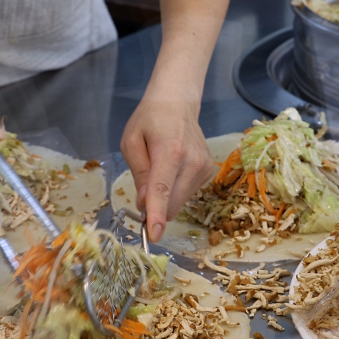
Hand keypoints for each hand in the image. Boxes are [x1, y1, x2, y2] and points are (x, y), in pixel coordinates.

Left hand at [120, 93, 215, 242]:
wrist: (178, 103)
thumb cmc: (150, 120)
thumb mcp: (131, 142)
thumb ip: (138, 172)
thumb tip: (144, 202)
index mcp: (170, 152)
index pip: (162, 189)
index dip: (157, 214)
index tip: (154, 235)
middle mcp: (192, 161)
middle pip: (173, 203)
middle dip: (156, 208)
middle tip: (142, 192)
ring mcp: (203, 167)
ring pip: (180, 202)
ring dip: (166, 198)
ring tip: (160, 170)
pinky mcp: (208, 172)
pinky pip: (187, 194)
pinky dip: (175, 191)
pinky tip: (172, 170)